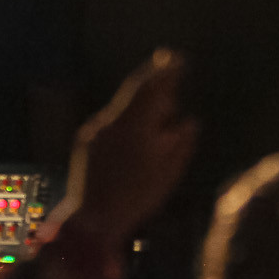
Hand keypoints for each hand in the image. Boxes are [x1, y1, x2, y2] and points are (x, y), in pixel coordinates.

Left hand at [62, 50, 197, 244]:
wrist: (93, 221)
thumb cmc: (136, 198)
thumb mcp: (168, 173)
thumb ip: (182, 143)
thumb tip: (191, 121)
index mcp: (134, 125)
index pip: (150, 87)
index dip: (165, 70)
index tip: (177, 58)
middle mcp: (112, 121)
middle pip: (135, 93)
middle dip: (154, 82)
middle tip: (170, 69)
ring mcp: (96, 130)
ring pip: (123, 108)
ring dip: (143, 104)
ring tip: (163, 107)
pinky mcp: (87, 141)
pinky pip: (112, 122)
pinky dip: (129, 119)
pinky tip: (141, 130)